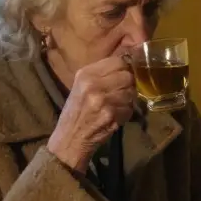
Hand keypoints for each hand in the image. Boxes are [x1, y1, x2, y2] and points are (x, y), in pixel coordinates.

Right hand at [47, 56, 135, 172]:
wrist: (69, 139)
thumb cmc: (76, 112)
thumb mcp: (81, 87)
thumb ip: (101, 75)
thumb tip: (125, 66)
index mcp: (85, 74)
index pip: (118, 61)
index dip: (124, 69)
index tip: (121, 76)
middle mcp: (94, 84)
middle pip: (127, 76)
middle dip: (128, 85)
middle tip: (121, 93)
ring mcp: (103, 100)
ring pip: (131, 92)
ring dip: (128, 100)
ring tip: (117, 106)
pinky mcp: (111, 115)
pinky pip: (130, 108)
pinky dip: (126, 113)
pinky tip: (115, 116)